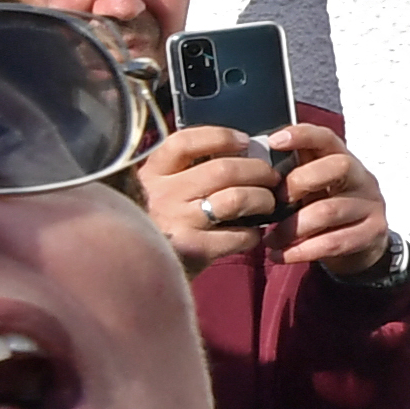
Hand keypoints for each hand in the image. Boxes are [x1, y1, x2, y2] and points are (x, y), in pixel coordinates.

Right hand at [138, 126, 282, 273]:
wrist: (137, 272)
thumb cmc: (161, 224)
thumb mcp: (160, 190)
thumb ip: (187, 171)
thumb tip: (241, 153)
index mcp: (152, 173)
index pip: (185, 141)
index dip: (221, 137)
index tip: (245, 141)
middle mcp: (163, 194)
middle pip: (223, 169)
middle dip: (258, 170)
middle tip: (271, 177)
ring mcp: (178, 222)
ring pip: (237, 198)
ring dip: (262, 199)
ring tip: (267, 203)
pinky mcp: (194, 249)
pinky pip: (239, 234)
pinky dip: (253, 233)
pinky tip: (250, 234)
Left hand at [263, 128, 404, 282]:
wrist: (360, 246)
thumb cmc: (326, 208)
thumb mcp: (312, 187)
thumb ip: (292, 175)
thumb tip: (251, 173)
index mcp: (343, 158)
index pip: (326, 138)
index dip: (303, 135)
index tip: (274, 141)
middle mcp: (362, 177)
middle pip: (338, 166)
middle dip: (300, 182)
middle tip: (274, 203)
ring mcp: (371, 205)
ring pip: (329, 210)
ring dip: (292, 227)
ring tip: (270, 239)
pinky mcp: (372, 233)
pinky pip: (333, 242)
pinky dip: (301, 250)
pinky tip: (281, 255)